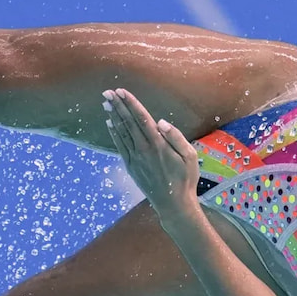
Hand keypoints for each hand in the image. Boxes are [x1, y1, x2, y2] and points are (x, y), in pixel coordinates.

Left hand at [103, 88, 201, 217]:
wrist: (173, 204)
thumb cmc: (185, 179)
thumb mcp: (190, 156)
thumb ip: (176, 137)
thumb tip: (160, 122)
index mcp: (159, 145)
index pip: (142, 119)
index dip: (131, 104)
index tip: (122, 91)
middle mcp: (144, 150)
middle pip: (128, 123)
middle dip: (118, 106)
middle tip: (108, 92)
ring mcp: (136, 159)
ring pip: (122, 133)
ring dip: (113, 116)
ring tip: (105, 102)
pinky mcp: (131, 167)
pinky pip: (120, 146)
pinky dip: (114, 133)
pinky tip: (109, 123)